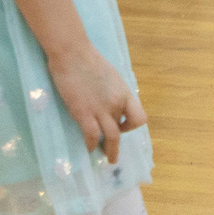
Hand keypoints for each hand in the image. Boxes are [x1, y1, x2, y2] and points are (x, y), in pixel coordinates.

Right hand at [47, 45, 144, 163]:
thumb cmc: (90, 62)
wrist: (74, 54)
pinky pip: (92, 135)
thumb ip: (114, 92)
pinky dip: (91, 145)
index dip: (131, 125)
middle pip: (124, 129)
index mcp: (125, 94)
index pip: (139, 117)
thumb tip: (111, 102)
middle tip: (113, 156)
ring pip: (112, 137)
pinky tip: (88, 149)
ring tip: (106, 159)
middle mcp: (117, 104)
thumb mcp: (112, 77)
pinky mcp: (84, 112)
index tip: (121, 127)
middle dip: (118, 145)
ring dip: (109, 150)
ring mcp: (101, 109)